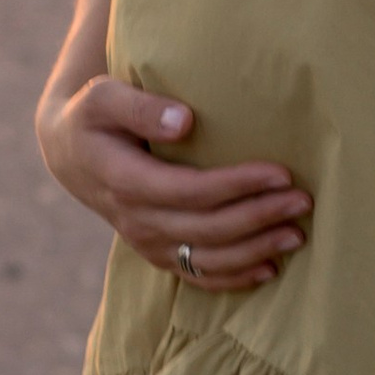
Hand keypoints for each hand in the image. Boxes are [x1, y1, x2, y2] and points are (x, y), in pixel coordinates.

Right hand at [36, 74, 310, 291]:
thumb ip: (140, 106)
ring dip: (255, 250)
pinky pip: (197, 275)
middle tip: (303, 201)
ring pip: (207, 258)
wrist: (71, 154)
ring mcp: (146, 242)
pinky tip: (269, 269)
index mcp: (125, 181)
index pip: (191, 190)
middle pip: (208, 227)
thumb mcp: (103, 97)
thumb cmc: (94, 115)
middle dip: (259, 216)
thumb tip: (184, 120)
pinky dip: (234, 277)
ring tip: (297, 234)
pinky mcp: (156, 253)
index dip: (237, 185)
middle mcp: (136, 220)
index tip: (280, 173)